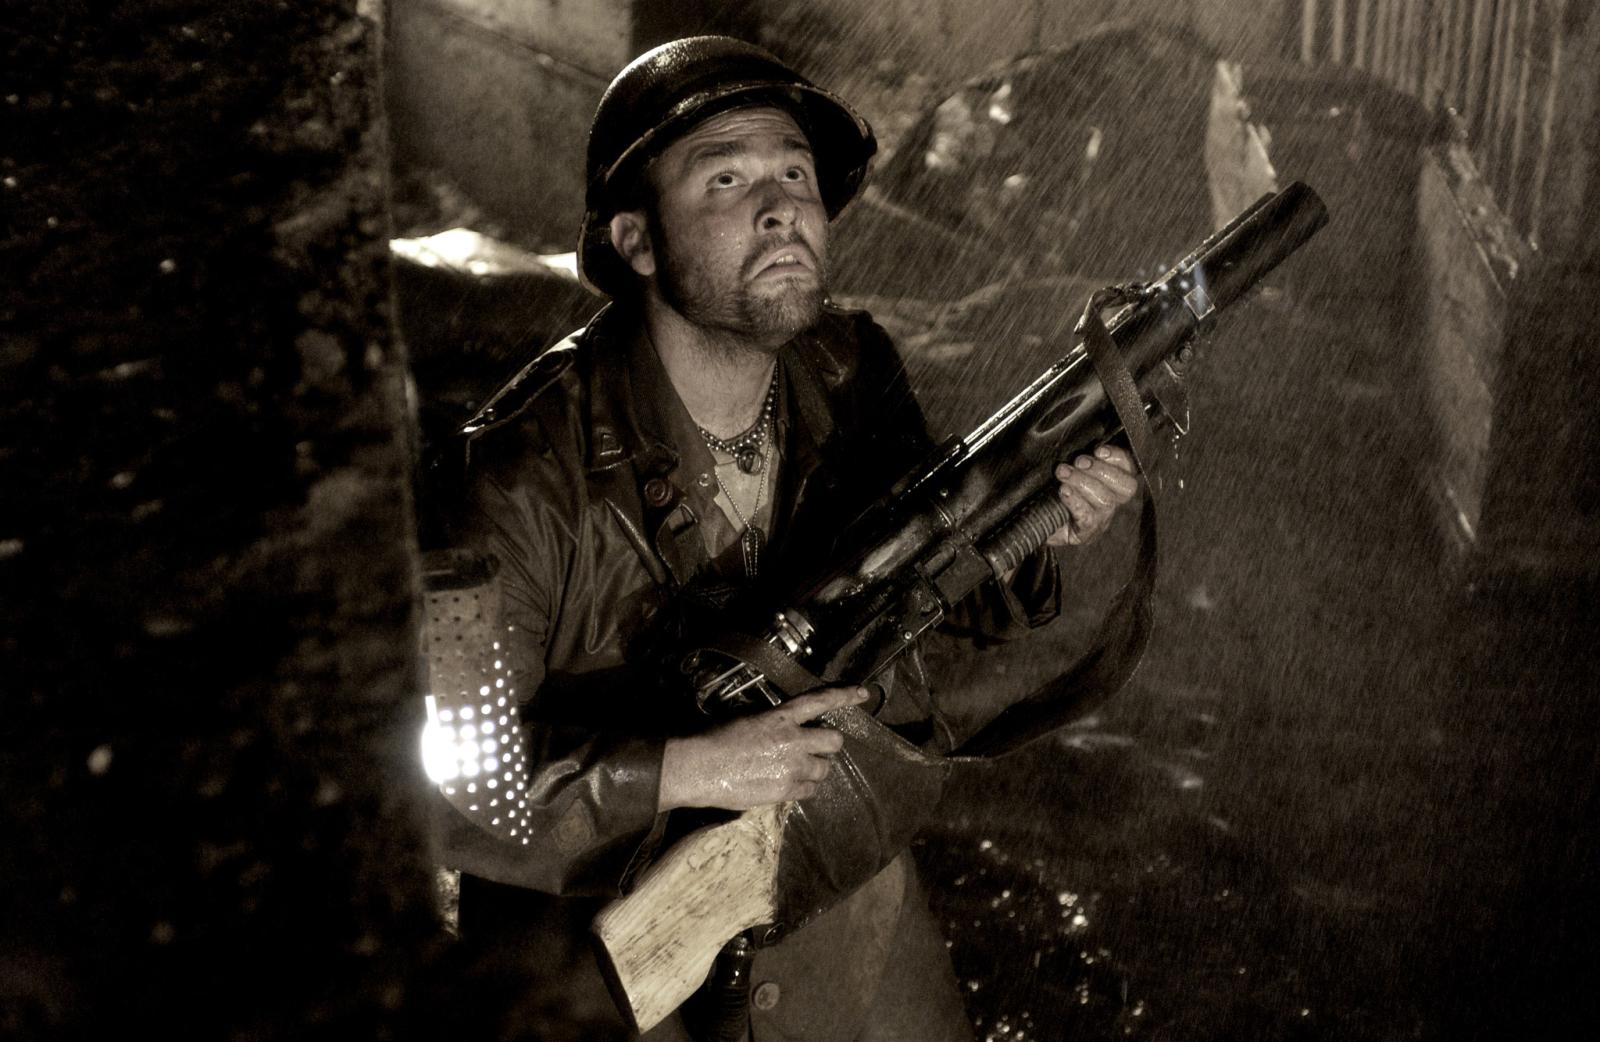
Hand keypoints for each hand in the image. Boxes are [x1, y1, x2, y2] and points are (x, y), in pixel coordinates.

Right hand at [658, 687, 867, 811]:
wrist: (699, 767)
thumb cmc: (714, 738)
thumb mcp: (746, 719)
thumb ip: (772, 724)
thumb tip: (782, 731)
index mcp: (781, 716)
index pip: (821, 700)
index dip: (845, 696)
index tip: (864, 693)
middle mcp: (793, 740)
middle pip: (833, 741)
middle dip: (828, 745)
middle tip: (815, 750)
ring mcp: (792, 767)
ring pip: (825, 769)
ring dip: (817, 769)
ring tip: (799, 770)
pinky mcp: (786, 790)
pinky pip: (811, 791)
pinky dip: (805, 787)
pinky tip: (790, 785)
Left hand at [1046, 445, 1138, 546]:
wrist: (1033, 522)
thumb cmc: (1051, 492)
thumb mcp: (1067, 469)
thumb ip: (1078, 457)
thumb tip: (1080, 438)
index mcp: (1110, 484)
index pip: (1129, 469)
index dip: (1119, 458)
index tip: (1099, 450)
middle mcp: (1111, 502)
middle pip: (1126, 486)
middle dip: (1102, 470)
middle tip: (1078, 462)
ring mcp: (1101, 520)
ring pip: (1106, 500)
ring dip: (1083, 482)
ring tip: (1062, 472)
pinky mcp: (1085, 534)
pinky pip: (1088, 517)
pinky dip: (1075, 500)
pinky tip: (1063, 491)